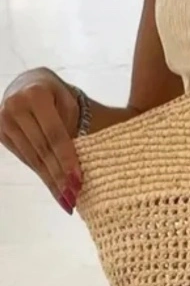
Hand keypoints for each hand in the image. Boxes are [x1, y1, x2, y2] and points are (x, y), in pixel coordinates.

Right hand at [0, 68, 82, 213]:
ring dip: (51, 181)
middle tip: (74, 198)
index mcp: (35, 95)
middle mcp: (14, 106)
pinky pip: (25, 158)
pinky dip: (42, 174)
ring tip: (67, 200)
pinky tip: (54, 189)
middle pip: (42, 149)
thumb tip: (85, 163)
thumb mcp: (70, 104)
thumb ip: (75, 128)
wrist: (28, 85)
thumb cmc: (57, 96)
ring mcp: (3, 121)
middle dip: (59, 176)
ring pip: (33, 157)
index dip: (67, 159)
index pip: (55, 134)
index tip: (79, 181)